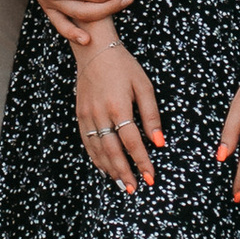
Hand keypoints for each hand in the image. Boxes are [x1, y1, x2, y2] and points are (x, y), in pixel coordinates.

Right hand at [72, 37, 162, 190]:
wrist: (94, 50)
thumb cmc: (123, 66)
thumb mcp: (143, 86)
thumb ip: (151, 114)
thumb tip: (159, 141)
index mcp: (118, 106)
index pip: (132, 141)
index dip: (142, 161)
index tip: (150, 177)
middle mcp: (100, 114)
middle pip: (113, 151)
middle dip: (125, 172)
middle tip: (135, 188)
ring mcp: (87, 115)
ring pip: (98, 150)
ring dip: (110, 169)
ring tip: (121, 183)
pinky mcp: (80, 115)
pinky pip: (87, 142)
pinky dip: (96, 158)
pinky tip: (104, 168)